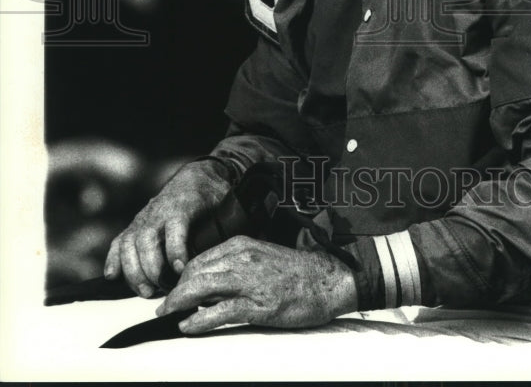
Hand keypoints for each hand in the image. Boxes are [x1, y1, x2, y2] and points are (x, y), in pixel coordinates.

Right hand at [104, 160, 231, 296]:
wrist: (198, 176)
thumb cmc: (212, 196)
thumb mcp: (223, 206)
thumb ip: (219, 228)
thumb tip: (217, 257)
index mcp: (183, 205)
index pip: (175, 227)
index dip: (176, 250)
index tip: (180, 270)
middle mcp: (159, 211)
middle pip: (147, 239)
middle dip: (152, 268)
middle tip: (162, 288)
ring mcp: (144, 217)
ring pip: (130, 242)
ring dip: (133, 270)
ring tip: (145, 291)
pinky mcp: (136, 224)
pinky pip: (119, 241)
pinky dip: (114, 259)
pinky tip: (113, 276)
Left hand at [155, 236, 357, 333]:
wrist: (326, 280)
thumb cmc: (296, 272)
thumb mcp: (262, 257)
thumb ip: (237, 265)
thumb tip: (210, 282)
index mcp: (243, 245)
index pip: (200, 259)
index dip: (182, 276)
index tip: (174, 290)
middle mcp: (243, 259)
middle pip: (195, 272)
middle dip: (175, 291)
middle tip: (164, 307)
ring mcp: (249, 281)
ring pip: (202, 288)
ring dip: (179, 303)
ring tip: (169, 315)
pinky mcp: (258, 305)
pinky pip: (219, 312)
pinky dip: (198, 320)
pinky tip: (188, 326)